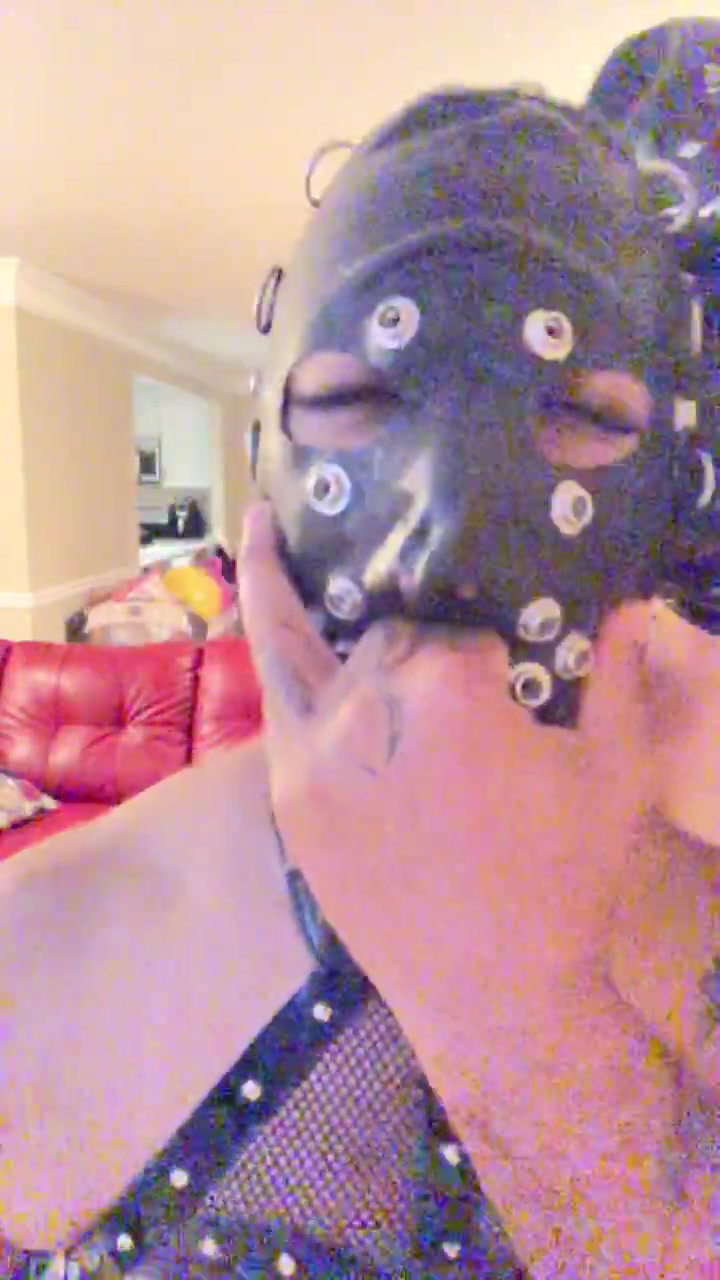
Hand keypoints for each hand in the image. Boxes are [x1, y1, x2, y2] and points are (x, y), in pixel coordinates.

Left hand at [238, 503, 654, 1075]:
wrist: (496, 998)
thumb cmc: (566, 884)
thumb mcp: (616, 777)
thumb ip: (623, 680)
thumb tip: (632, 603)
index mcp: (450, 694)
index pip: (458, 616)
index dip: (487, 621)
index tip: (504, 630)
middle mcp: (368, 708)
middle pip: (386, 625)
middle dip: (419, 616)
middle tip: (436, 598)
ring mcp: (314, 752)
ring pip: (306, 643)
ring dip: (289, 580)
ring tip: (272, 515)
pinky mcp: (289, 792)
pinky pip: (276, 699)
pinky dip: (273, 646)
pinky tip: (269, 611)